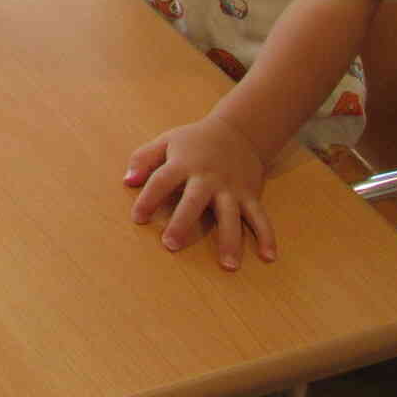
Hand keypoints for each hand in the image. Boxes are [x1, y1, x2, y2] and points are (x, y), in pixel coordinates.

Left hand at [124, 115, 276, 268]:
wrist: (238, 131)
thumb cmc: (194, 141)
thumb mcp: (166, 141)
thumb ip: (143, 159)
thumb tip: (127, 181)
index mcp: (183, 163)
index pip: (161, 181)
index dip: (148, 199)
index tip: (137, 219)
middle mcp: (208, 177)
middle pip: (194, 201)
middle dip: (182, 223)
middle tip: (171, 245)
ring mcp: (231, 188)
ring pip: (231, 215)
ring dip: (230, 240)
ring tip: (228, 265)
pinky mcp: (250, 195)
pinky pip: (260, 217)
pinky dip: (267, 236)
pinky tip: (269, 257)